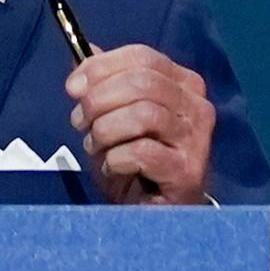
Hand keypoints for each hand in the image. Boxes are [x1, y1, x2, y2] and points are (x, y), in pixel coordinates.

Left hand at [65, 44, 213, 204]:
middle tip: (79, 121)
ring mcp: (197, 139)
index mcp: (183, 83)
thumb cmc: (133, 162)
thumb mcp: (111, 116)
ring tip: (94, 145)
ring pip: (143, 114)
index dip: (102, 67)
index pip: (143, 56)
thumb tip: (79, 58)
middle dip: (99, 100)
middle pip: (142, 82)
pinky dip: (116, 158)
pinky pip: (142, 152)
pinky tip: (113, 168)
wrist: (151, 214)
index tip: (72, 87)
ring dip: (105, 130)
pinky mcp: (188, 172)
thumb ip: (101, 85)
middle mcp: (197, 106)